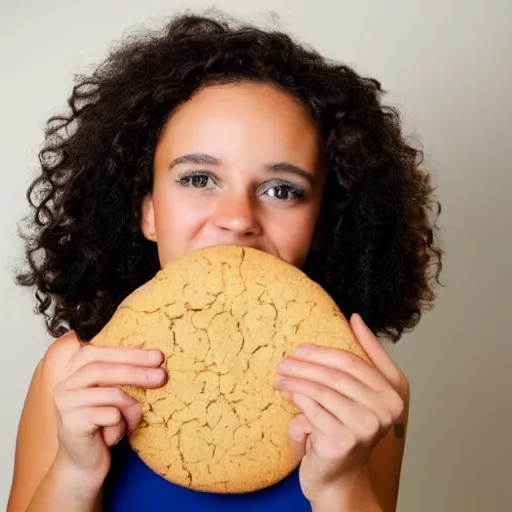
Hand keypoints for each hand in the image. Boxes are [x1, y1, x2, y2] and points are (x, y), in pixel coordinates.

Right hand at [52, 345, 166, 486]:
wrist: (85, 465)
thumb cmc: (104, 424)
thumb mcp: (113, 393)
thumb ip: (123, 373)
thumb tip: (157, 358)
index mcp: (72, 372)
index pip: (99, 353)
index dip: (129, 353)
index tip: (158, 356)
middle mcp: (64, 385)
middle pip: (103, 370)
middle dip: (137, 371)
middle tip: (162, 376)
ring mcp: (65, 405)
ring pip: (111, 394)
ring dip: (131, 407)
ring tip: (133, 420)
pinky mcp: (72, 425)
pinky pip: (110, 416)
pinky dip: (121, 425)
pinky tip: (114, 436)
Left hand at [274, 313, 405, 506]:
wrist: (339, 478)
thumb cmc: (347, 431)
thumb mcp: (360, 392)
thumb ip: (365, 355)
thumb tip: (356, 318)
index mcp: (392, 394)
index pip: (354, 362)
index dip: (324, 352)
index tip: (301, 348)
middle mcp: (385, 410)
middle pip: (335, 375)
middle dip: (305, 366)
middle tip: (284, 362)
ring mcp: (366, 426)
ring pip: (321, 390)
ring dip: (295, 381)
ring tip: (280, 376)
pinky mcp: (343, 441)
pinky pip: (311, 409)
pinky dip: (295, 400)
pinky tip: (285, 395)